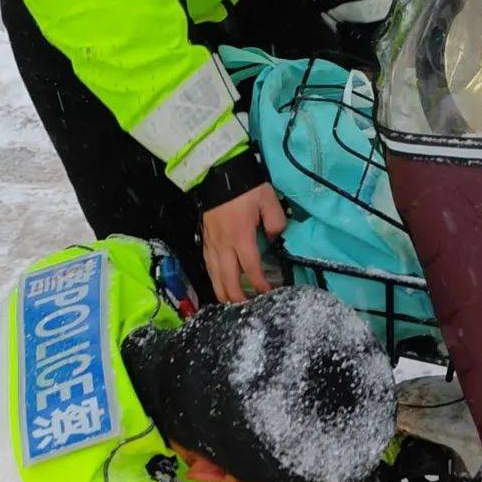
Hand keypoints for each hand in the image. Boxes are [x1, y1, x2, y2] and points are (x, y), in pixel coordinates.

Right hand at [201, 183, 286, 304]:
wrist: (217, 172)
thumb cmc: (244, 186)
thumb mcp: (268, 199)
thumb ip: (276, 222)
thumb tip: (274, 239)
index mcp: (240, 236)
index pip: (251, 268)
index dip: (260, 285)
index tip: (268, 295)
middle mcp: (223, 245)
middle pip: (228, 280)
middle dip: (238, 297)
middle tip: (248, 309)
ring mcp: (212, 244)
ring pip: (214, 277)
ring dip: (223, 293)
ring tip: (232, 305)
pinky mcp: (205, 240)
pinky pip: (209, 267)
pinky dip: (214, 280)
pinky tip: (220, 286)